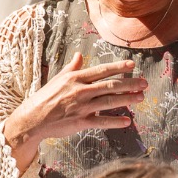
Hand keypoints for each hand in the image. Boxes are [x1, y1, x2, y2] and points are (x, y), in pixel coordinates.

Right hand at [3, 54, 148, 152]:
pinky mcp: (81, 122)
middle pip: (110, 85)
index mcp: (75, 78)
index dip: (118, 67)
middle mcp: (81, 90)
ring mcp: (82, 107)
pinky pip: (102, 122)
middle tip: (144, 83)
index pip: (101, 70)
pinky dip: (115, 122)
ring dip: (127, 99)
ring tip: (141, 97)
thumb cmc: (44, 98)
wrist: (33, 119)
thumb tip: (79, 54)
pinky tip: (128, 121)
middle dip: (130, 83)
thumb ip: (72, 67)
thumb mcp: (58, 78)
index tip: (132, 64)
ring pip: (109, 101)